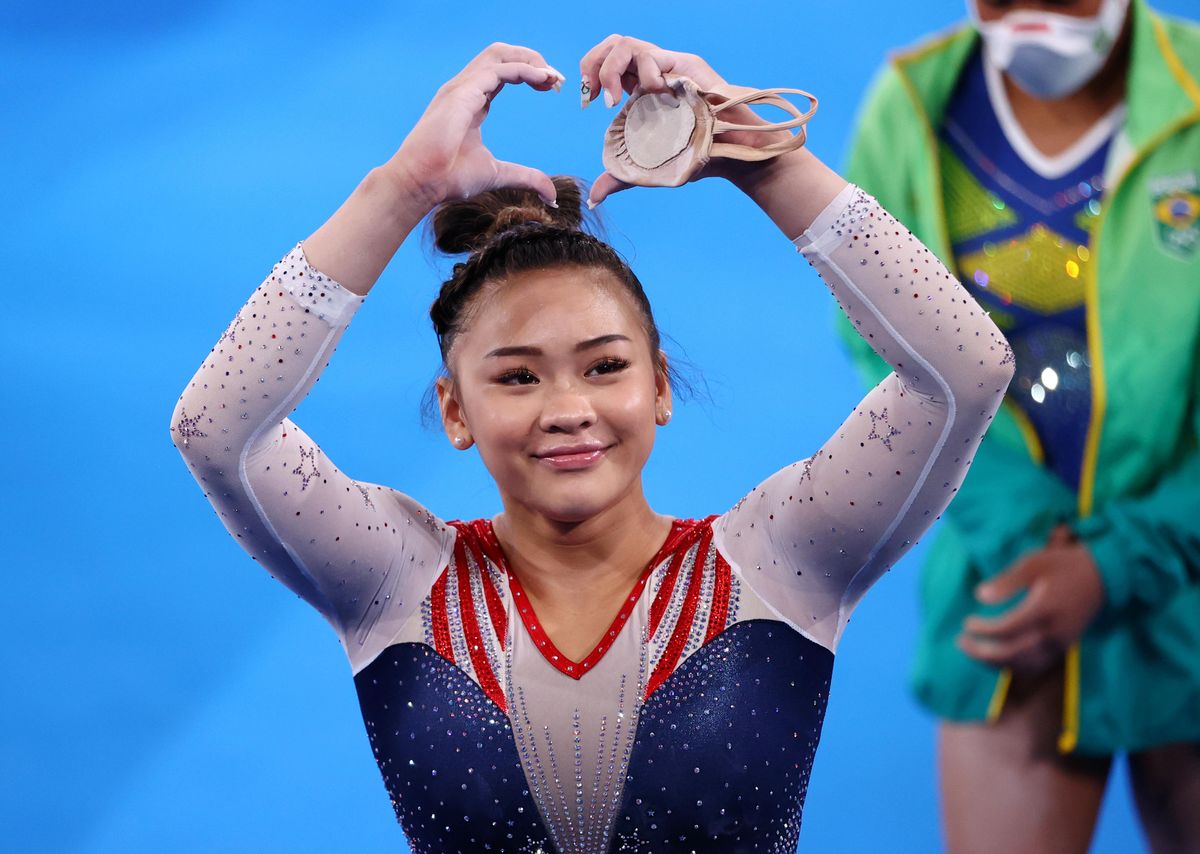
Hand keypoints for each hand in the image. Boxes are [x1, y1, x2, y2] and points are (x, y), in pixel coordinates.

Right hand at [384, 43, 564, 211]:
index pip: (504, 74)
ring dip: (529, 59)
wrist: (421, 183)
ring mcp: (462, 88)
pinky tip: (542, 78)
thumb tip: (552, 196)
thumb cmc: (449, 178)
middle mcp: (466, 89)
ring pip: (499, 54)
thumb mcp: (499, 175)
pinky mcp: (462, 93)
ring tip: (552, 76)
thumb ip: (527, 178)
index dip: (530, 75)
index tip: (552, 88)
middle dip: (532, 59)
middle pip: (502, 54)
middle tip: (556, 79)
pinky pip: (498, 70)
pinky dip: (523, 70)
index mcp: (473, 102)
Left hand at [580, 35, 795, 204]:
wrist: (730, 155)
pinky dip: (642, 73)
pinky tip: (650, 94)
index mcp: (640, 90)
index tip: (590, 101)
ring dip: (613, 69)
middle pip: (612, 45)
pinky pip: (651, 56)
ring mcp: (668, 66)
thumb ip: (620, 178)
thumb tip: (594, 198)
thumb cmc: (695, 158)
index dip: (591, 73)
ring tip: (617, 99)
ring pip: (626, 44)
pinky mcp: (684, 64)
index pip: (607, 63)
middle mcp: (652, 73)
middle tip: (595, 95)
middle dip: (593, 63)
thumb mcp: (648, 169)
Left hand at [957, 525, 1104, 674]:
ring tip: (971, 650)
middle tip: (960, 641)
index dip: (982, 630)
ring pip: (1022, 664)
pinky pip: (1035, 665)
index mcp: (1044, 611)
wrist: (1104, 577)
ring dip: (993, 662)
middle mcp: (1053, 633)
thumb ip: (1007, 581)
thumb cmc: (1064, 565)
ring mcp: (1060, 644)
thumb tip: (980, 596)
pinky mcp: (1064, 648)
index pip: (1006, 629)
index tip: (966, 622)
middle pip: (1011, 654)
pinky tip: (996, 658)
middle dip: (981, 652)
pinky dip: (1012, 666)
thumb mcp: (1033, 563)